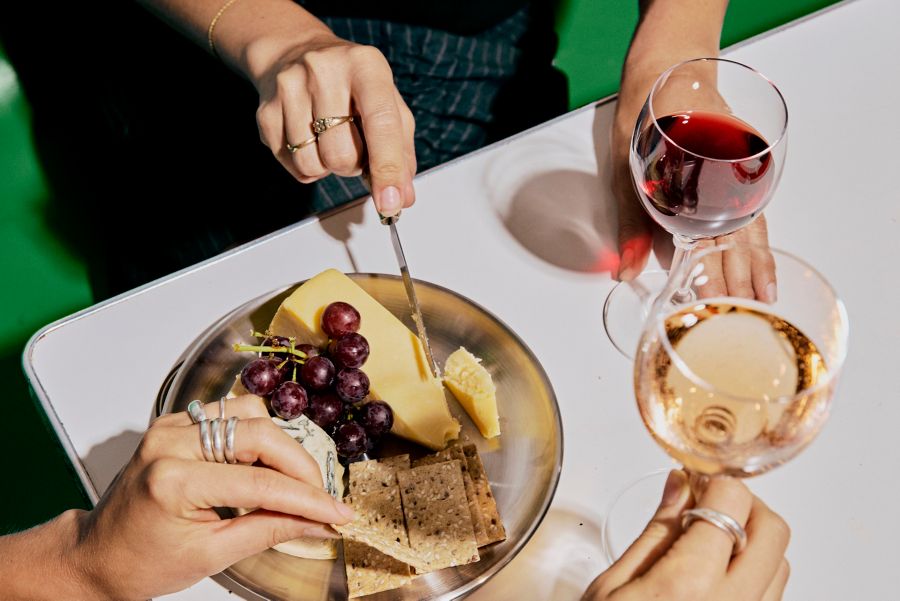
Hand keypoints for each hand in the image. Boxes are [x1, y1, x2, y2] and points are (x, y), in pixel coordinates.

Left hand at [71, 395, 353, 599]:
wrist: (96, 555)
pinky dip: (257, 435)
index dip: (306, 498)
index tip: (337, 511)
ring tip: (291, 482)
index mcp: (173, 481)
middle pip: (260, 434)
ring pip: (250, 413)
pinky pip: (231, 413)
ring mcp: (171, 426)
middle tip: (321, 497)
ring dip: (280, 446)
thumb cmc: (141, 563)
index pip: (260, 484)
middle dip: (300, 466)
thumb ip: (270, 530)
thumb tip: (319, 521)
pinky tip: (263, 465)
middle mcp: (170, 442)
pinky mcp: (175, 422)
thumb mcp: (212, 555)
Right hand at [252, 31, 415, 216]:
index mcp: (366, 66)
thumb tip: (402, 197)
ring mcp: (290, 89)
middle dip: (352, 166)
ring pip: (313, 165)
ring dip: (328, 166)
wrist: (295, 52)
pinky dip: (307, 165)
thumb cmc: (351, 85)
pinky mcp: (266, 111)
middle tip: (353, 146)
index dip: (387, 169)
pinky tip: (310, 139)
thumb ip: (401, 152)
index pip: (380, 124)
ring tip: (330, 140)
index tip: (391, 203)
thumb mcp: (388, 104)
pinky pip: (292, 166)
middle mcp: (324, 71)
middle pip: (342, 155)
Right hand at [583, 471, 789, 600]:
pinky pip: (771, 597)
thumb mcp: (613, 585)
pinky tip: (716, 574)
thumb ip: (655, 531)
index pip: (731, 503)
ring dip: (753, 540)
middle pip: (773, 531)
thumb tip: (679, 486)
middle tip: (708, 503)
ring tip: (710, 540)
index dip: (714, 482)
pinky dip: (754, 573)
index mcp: (689, 583)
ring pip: (781, 564)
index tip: (695, 480)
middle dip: (745, 505)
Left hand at [611, 62, 776, 301]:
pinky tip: (757, 266)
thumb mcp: (628, 171)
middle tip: (744, 319)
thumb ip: (632, 224)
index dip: (720, 275)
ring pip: (751, 230)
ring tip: (762, 302)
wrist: (667, 74)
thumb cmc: (646, 118)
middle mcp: (730, 181)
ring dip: (756, 266)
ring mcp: (737, 178)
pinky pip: (749, 215)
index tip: (719, 305)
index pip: (719, 239)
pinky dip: (754, 244)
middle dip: (740, 280)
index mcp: (708, 179)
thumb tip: (627, 272)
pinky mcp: (736, 177)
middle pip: (740, 240)